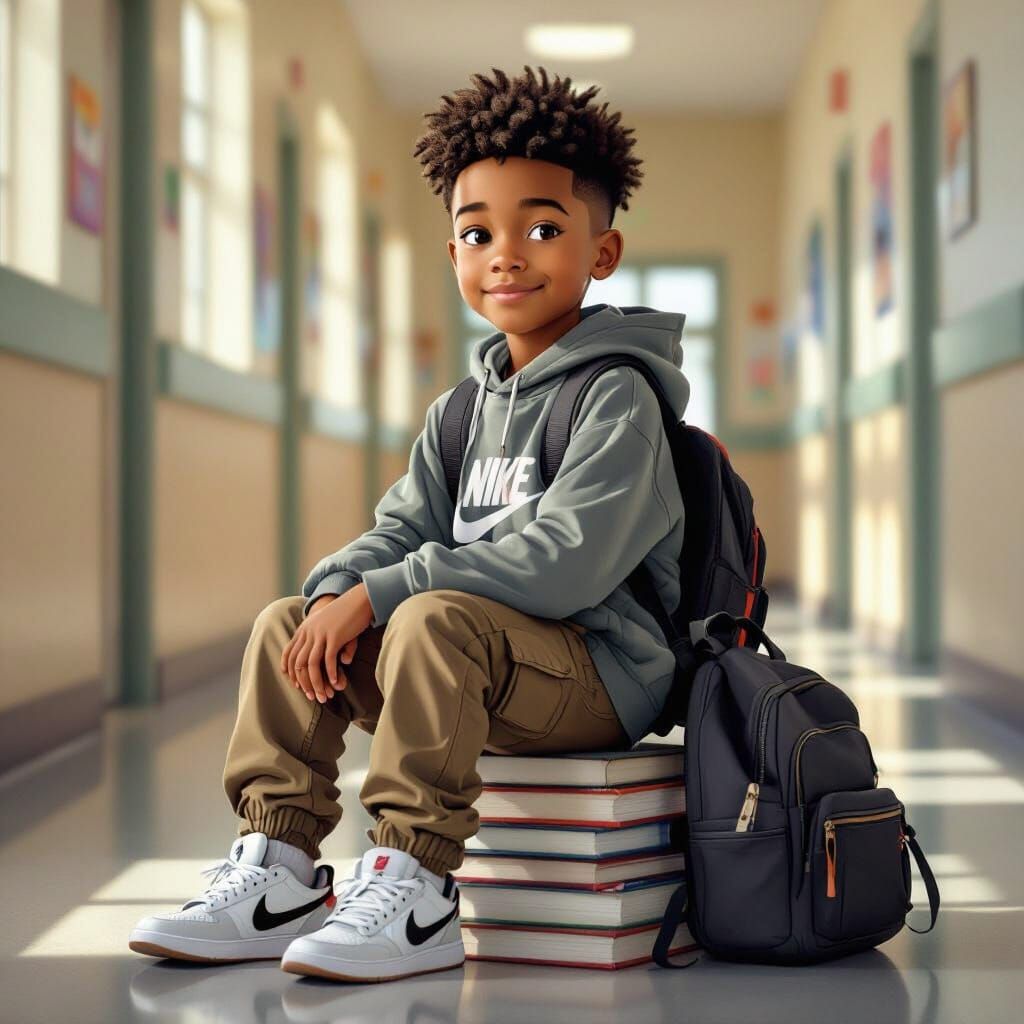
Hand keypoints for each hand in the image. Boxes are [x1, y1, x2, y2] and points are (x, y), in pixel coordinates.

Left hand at [281, 584, 374, 702]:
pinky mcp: (334, 636)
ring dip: (316, 683)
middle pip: (299, 663)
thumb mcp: (326, 624)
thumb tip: (318, 655)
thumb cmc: (345, 613)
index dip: (291, 672)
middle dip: (303, 683)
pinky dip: (330, 673)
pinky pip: (328, 659)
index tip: (297, 686)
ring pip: (312, 664)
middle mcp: (309, 632)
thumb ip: (320, 639)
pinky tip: (335, 682)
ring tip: (323, 695)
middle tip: (311, 696)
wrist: (359, 599)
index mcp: (304, 629)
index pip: (289, 654)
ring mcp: (321, 634)